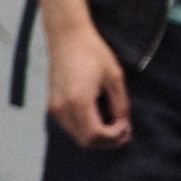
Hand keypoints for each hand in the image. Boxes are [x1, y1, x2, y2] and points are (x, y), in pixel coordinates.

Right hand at [42, 16, 132, 150]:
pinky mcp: (52, 106)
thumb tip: (125, 126)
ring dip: (98, 136)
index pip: (95, 135)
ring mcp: (54, 109)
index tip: (127, 126)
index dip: (114, 136)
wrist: (67, 38)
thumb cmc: (93, 53)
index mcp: (78, 101)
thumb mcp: (115, 77)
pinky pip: (72, 127)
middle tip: (126, 131)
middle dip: (108, 141)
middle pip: (86, 142)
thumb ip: (121, 105)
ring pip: (78, 137)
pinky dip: (87, 128)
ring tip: (116, 124)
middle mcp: (62, 109)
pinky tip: (102, 117)